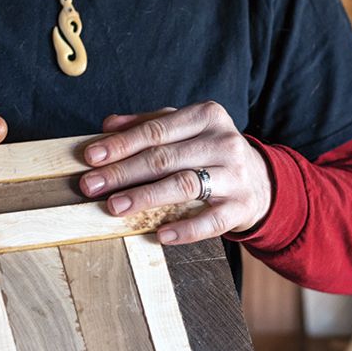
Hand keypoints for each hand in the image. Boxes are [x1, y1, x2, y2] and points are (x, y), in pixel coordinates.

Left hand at [79, 102, 271, 244]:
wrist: (261, 180)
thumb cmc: (210, 150)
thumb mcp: (185, 128)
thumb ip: (148, 123)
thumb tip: (108, 125)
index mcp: (206, 116)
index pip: (156, 130)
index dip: (121, 144)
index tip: (90, 157)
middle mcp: (223, 141)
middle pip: (165, 157)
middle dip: (123, 172)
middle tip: (91, 185)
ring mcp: (235, 175)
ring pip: (185, 185)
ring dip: (146, 196)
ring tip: (115, 206)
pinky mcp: (242, 206)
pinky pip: (211, 221)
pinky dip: (186, 229)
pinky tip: (160, 234)